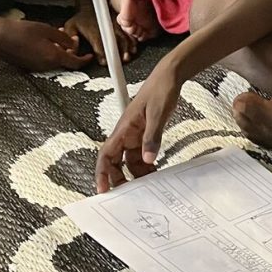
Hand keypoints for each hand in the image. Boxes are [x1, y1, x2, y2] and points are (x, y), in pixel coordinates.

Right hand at [0, 16, 93, 71]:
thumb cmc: (22, 32)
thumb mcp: (47, 30)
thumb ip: (63, 38)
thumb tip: (73, 44)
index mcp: (53, 57)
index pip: (75, 63)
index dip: (84, 60)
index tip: (89, 56)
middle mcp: (45, 66)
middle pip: (65, 62)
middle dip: (70, 51)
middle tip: (70, 38)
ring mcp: (36, 67)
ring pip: (54, 61)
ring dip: (60, 51)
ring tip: (57, 35)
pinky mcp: (28, 66)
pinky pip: (44, 61)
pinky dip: (49, 53)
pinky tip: (45, 41)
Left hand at [64, 3, 138, 64]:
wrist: (91, 3)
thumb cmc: (81, 18)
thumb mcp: (70, 26)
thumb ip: (70, 39)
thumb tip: (72, 51)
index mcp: (94, 30)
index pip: (98, 43)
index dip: (102, 53)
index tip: (104, 62)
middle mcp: (106, 27)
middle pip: (114, 40)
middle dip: (119, 51)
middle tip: (122, 60)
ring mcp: (114, 24)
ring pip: (124, 36)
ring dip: (127, 47)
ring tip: (128, 56)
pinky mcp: (120, 23)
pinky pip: (128, 32)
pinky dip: (132, 40)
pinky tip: (133, 48)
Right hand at [96, 61, 181, 192]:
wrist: (170, 76)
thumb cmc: (160, 88)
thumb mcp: (158, 113)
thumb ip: (152, 136)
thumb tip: (148, 158)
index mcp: (124, 127)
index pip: (106, 154)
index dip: (101, 172)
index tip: (102, 189)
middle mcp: (126, 132)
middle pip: (115, 161)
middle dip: (118, 178)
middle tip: (128, 195)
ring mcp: (135, 134)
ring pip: (129, 160)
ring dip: (135, 174)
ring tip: (146, 186)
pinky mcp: (144, 134)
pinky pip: (141, 154)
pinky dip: (146, 165)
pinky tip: (154, 172)